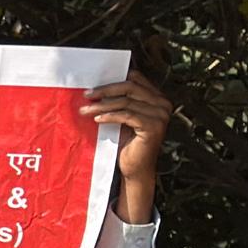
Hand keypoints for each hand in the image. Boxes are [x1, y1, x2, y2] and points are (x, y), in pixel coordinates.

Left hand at [87, 69, 173, 223]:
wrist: (134, 168)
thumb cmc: (125, 142)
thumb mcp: (121, 117)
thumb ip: (118, 101)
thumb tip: (95, 86)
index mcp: (157, 97)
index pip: (135, 78)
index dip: (113, 80)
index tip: (93, 85)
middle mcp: (163, 103)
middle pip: (130, 87)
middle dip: (105, 90)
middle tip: (86, 95)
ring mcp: (161, 115)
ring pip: (126, 101)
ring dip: (102, 105)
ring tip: (85, 110)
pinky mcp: (153, 126)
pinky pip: (127, 115)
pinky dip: (110, 115)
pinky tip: (97, 119)